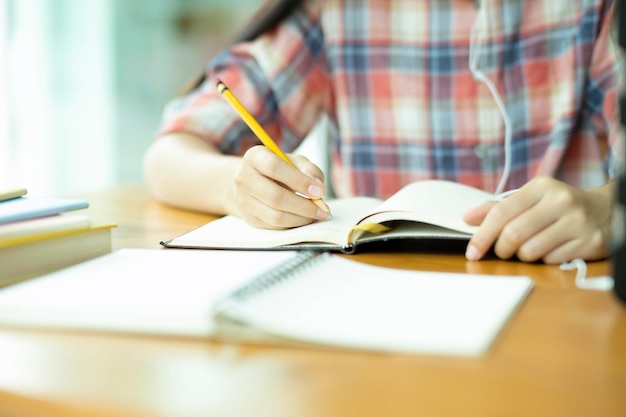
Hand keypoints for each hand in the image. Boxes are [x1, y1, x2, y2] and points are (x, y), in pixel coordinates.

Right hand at [232, 145, 328, 228]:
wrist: (254, 183)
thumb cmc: (279, 170)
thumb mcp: (294, 161)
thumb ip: (308, 169)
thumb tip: (319, 187)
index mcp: (255, 157)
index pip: (274, 167)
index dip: (299, 181)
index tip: (319, 191)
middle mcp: (244, 178)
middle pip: (274, 196)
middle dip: (303, 205)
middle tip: (322, 208)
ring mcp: (244, 200)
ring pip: (275, 216)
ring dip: (300, 218)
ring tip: (316, 215)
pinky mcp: (250, 218)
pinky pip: (275, 226)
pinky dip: (294, 224)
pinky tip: (305, 218)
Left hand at [463, 177, 613, 263]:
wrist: (605, 211)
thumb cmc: (558, 207)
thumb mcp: (530, 200)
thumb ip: (498, 208)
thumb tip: (467, 217)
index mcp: (541, 186)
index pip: (501, 213)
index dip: (482, 236)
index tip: (472, 251)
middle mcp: (561, 201)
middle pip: (513, 235)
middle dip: (501, 249)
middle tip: (503, 250)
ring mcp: (578, 222)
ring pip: (530, 251)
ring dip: (522, 256)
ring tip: (530, 246)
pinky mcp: (590, 242)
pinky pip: (551, 260)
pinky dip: (544, 260)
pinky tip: (552, 249)